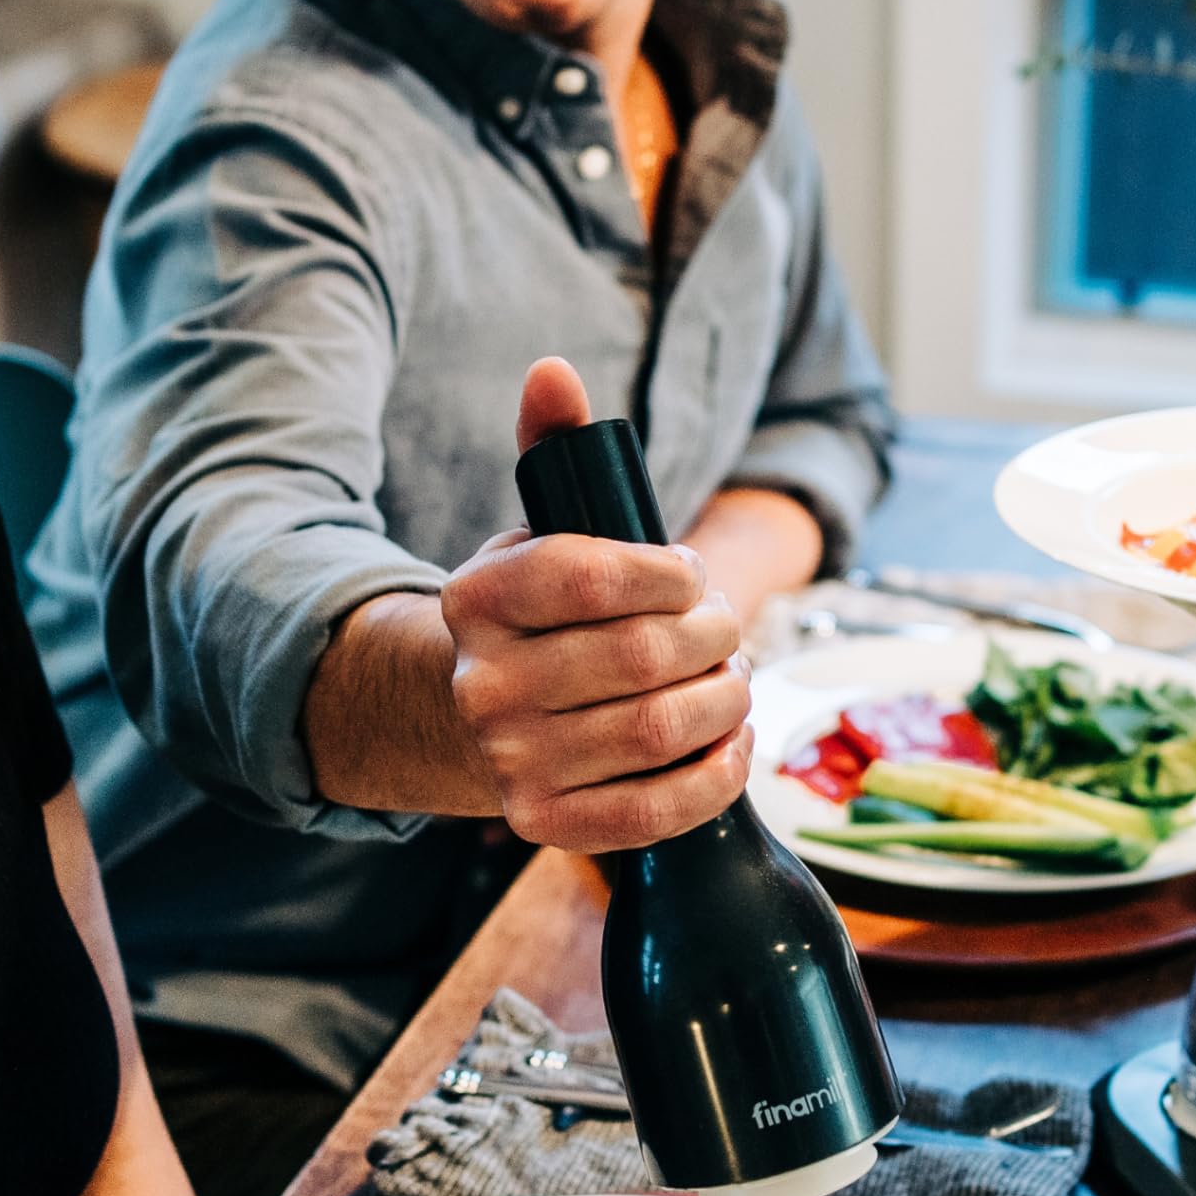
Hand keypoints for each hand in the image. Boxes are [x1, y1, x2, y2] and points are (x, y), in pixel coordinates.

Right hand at [439, 359, 752, 851]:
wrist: (466, 718)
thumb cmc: (531, 617)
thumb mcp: (534, 531)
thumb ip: (554, 450)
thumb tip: (554, 370)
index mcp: (478, 599)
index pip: (591, 575)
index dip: (669, 573)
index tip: (688, 575)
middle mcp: (482, 685)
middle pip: (642, 656)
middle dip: (711, 635)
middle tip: (721, 629)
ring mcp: (511, 762)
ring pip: (660, 729)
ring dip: (724, 698)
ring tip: (728, 678)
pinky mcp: (547, 824)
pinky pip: (657, 810)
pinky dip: (717, 774)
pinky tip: (729, 741)